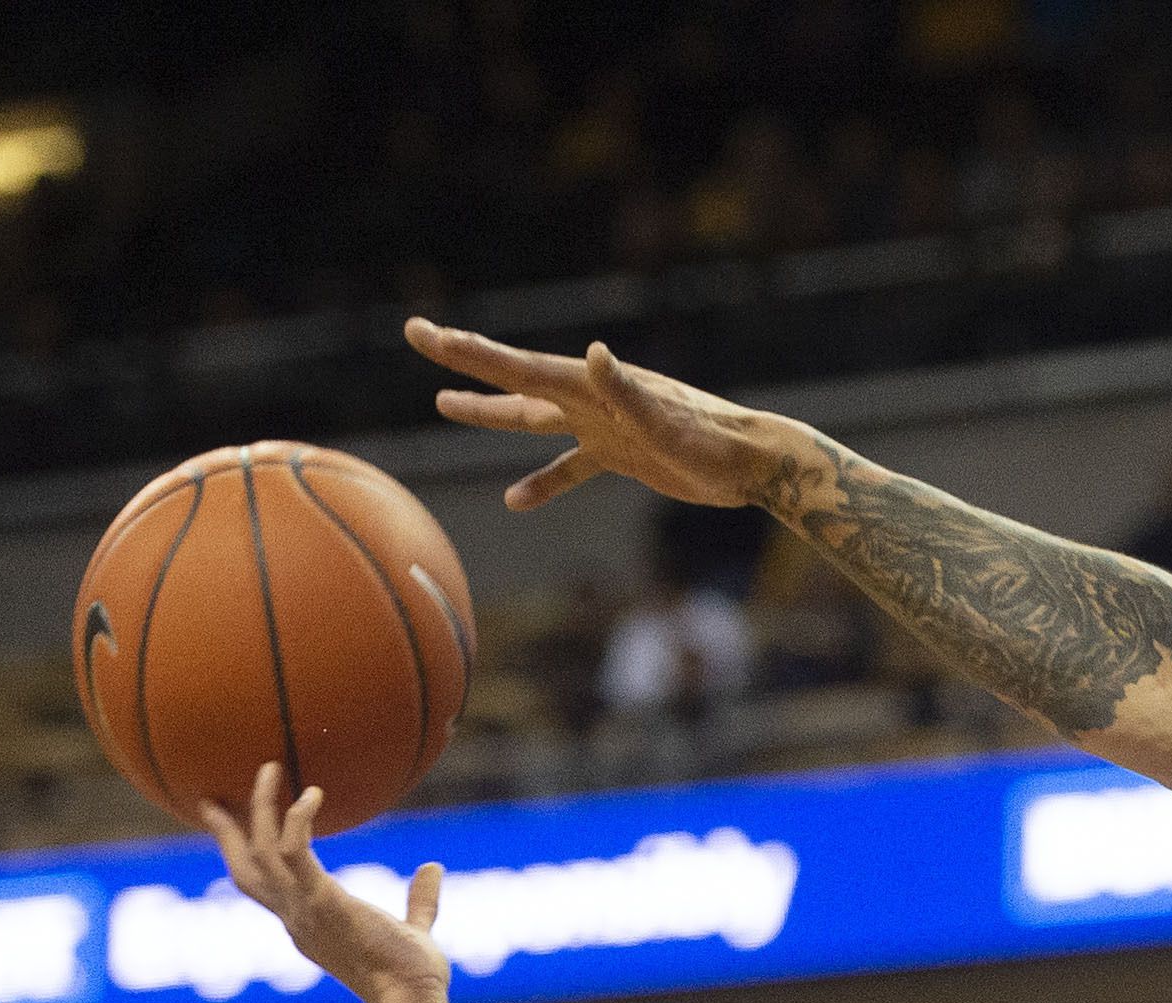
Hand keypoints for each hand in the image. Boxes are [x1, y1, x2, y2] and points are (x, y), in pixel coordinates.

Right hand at [198, 764, 447, 1002]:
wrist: (412, 998)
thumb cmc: (413, 973)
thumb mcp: (412, 928)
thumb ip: (419, 900)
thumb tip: (432, 868)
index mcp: (307, 924)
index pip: (262, 887)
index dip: (244, 856)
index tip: (234, 828)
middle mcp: (295, 917)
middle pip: (243, 869)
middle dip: (225, 832)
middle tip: (210, 797)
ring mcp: (303, 909)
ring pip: (260, 852)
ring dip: (262, 808)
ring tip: (271, 769)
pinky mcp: (322, 900)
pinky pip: (294, 852)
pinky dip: (297, 820)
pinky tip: (311, 794)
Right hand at [410, 318, 788, 512]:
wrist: (753, 463)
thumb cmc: (714, 442)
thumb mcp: (666, 422)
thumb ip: (628, 392)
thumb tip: (596, 354)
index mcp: (592, 385)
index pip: (517, 366)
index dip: (468, 352)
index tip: (426, 334)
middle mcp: (590, 398)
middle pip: (513, 379)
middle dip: (464, 361)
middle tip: (418, 335)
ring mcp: (602, 426)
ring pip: (531, 419)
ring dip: (489, 412)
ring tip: (443, 403)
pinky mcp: (620, 455)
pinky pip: (569, 470)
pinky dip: (542, 483)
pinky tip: (514, 500)